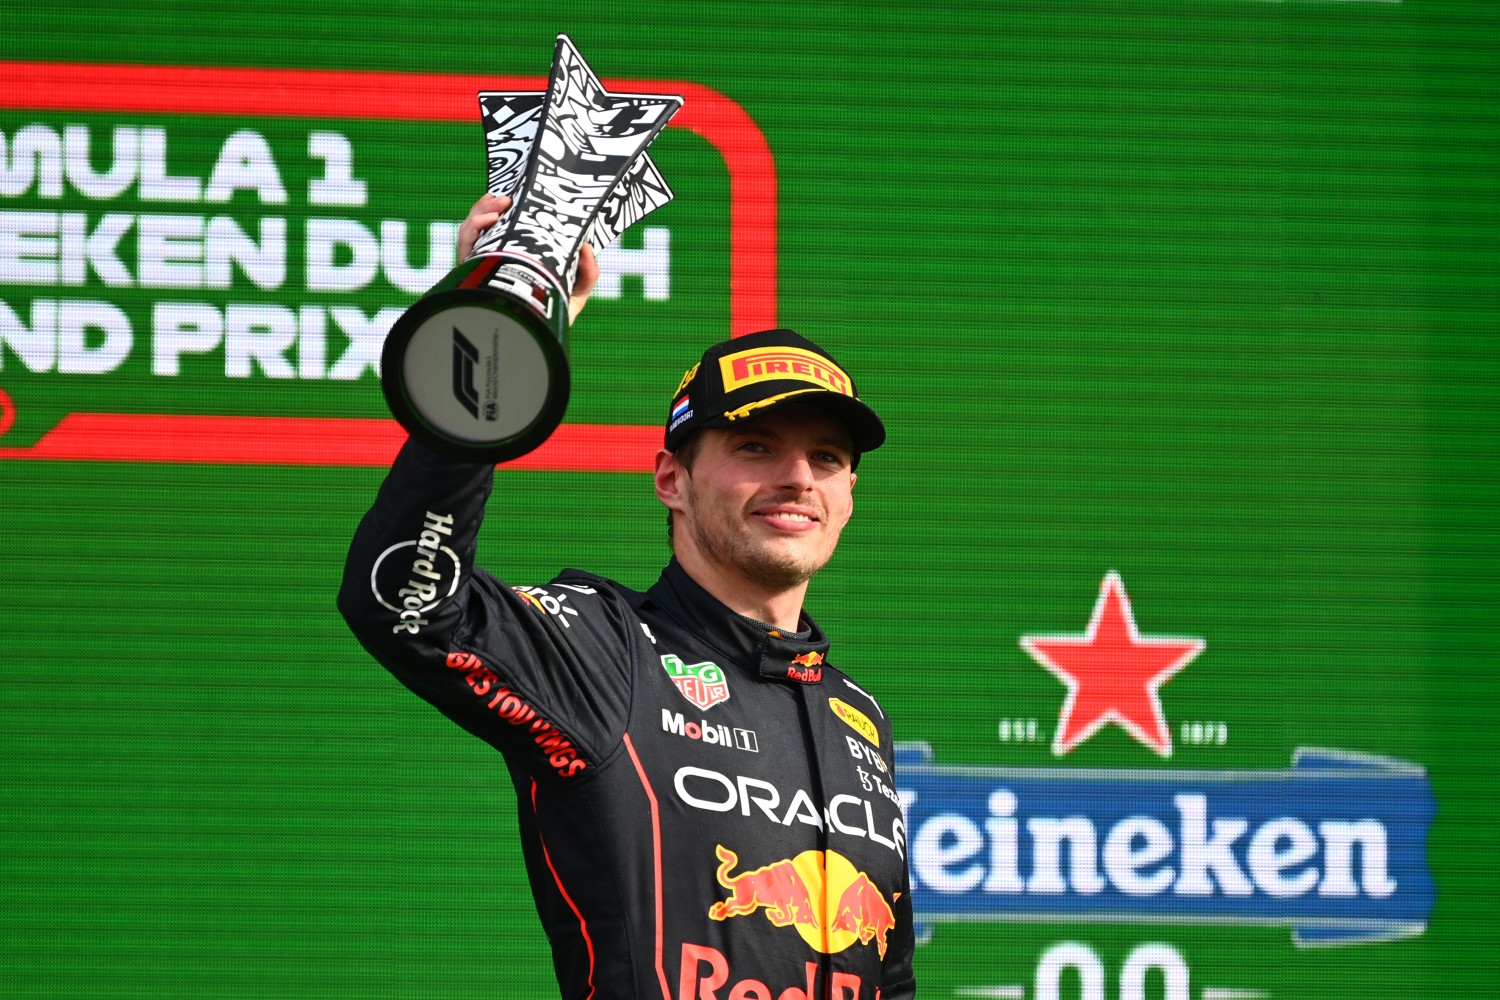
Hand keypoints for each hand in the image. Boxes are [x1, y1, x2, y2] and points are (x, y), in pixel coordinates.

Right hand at [457, 193, 600, 323]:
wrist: (531, 348)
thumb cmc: (552, 321)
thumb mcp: (575, 294)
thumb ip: (587, 274)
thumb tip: (587, 247)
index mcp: (520, 256)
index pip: (512, 223)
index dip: (513, 205)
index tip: (524, 190)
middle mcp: (498, 257)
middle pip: (490, 221)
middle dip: (495, 203)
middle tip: (510, 195)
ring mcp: (482, 263)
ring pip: (474, 227)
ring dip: (484, 208)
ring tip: (500, 203)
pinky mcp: (468, 273)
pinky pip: (464, 244)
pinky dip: (473, 228)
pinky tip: (488, 222)